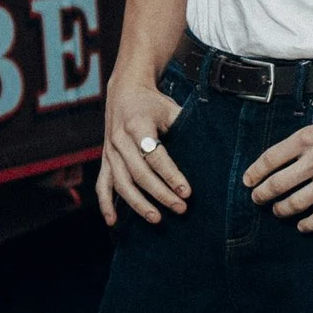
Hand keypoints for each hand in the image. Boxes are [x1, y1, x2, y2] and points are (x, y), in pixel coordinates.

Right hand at [95, 74, 188, 227]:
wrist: (124, 91)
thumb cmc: (152, 102)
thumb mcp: (170, 107)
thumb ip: (184, 125)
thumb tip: (210, 145)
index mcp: (137, 125)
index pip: (155, 156)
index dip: (171, 175)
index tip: (187, 192)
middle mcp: (120, 139)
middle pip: (139, 173)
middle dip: (160, 194)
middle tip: (180, 208)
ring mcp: (110, 151)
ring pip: (121, 183)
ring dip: (138, 203)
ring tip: (157, 218)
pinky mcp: (105, 159)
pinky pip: (102, 184)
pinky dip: (106, 204)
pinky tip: (114, 221)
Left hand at [244, 102, 312, 232]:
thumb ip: (306, 140)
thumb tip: (288, 155)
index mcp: (307, 138)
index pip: (270, 159)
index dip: (254, 173)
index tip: (248, 181)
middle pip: (277, 185)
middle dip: (262, 195)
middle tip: (257, 199)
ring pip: (296, 203)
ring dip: (282, 210)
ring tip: (278, 211)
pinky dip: (308, 224)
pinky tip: (302, 225)